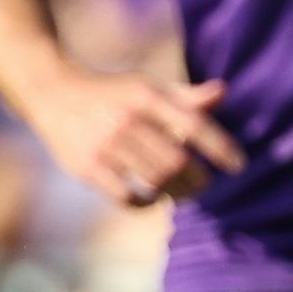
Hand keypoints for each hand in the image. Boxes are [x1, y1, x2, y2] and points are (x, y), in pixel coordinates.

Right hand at [34, 68, 246, 208]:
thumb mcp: (147, 87)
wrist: (54, 93)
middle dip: (198, 179)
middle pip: (177, 161)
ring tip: (183, 193)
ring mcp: (105, 144)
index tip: (238, 166)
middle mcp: (127, 118)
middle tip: (204, 184)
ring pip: (155, 181)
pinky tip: (153, 199)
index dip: (220, 147)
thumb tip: (223, 92)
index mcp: (146, 95)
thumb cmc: (113, 94)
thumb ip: (185, 96)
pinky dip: (146, 204)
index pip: (193, 124)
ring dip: (176, 194)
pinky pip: (126, 197)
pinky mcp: (88, 167)